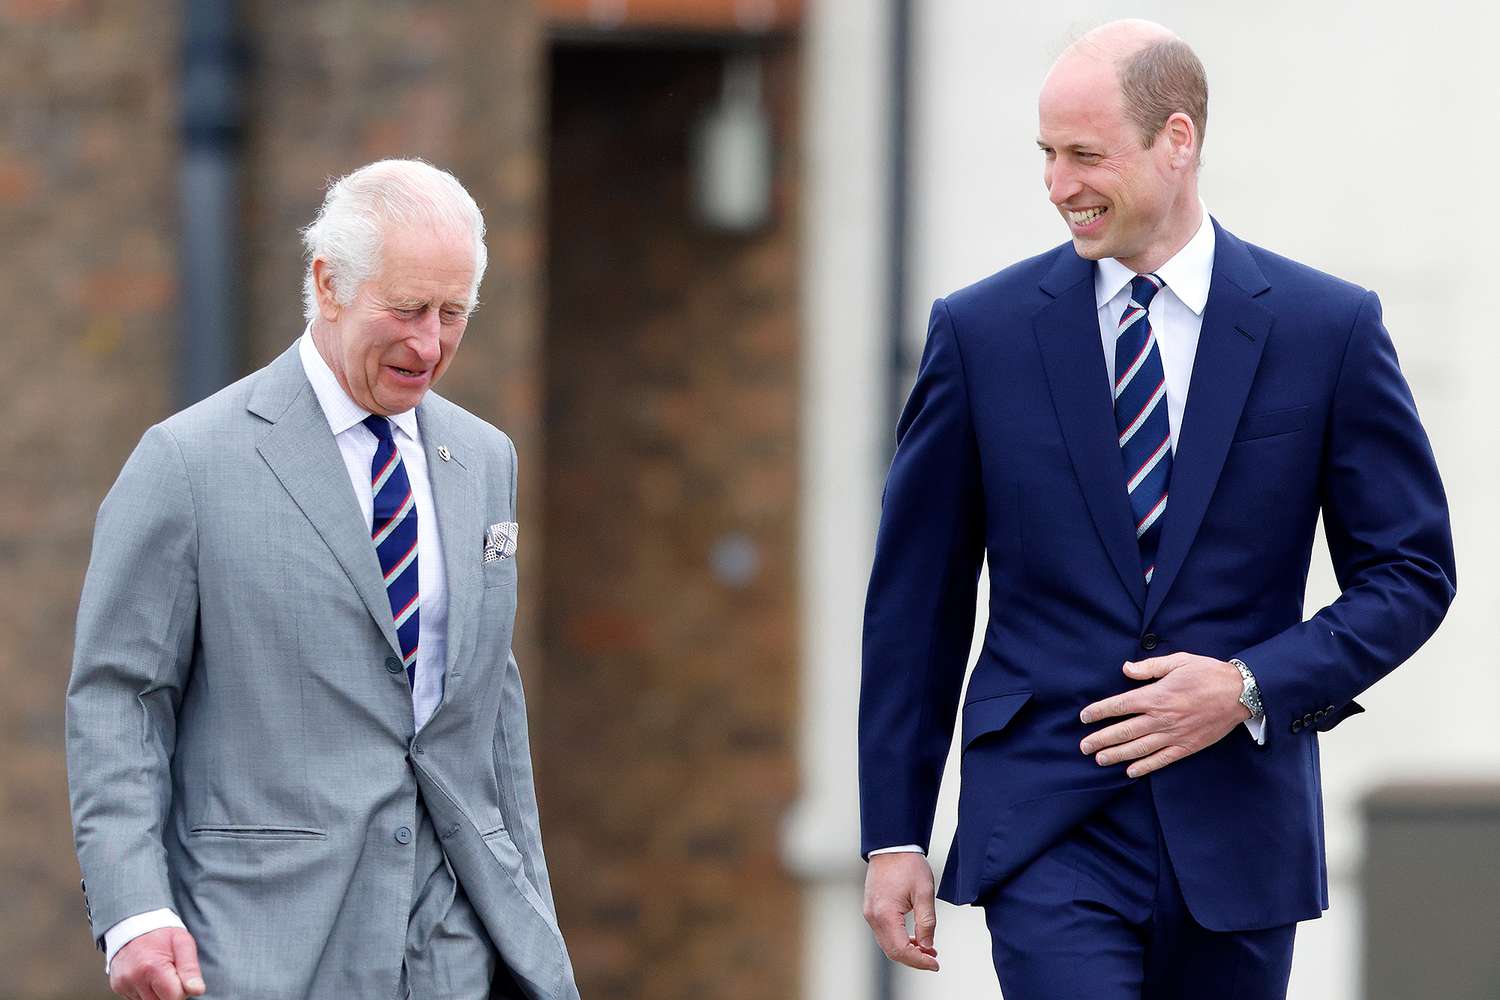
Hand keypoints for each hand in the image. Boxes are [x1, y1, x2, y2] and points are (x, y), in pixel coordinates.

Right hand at [109, 927, 205, 999]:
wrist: (133, 923)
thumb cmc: (162, 934)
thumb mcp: (183, 942)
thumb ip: (190, 968)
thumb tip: (197, 991)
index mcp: (152, 967)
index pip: (175, 997)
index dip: (183, 989)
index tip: (181, 974)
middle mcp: (134, 979)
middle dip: (170, 992)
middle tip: (171, 972)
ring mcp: (123, 984)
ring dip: (157, 993)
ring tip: (159, 972)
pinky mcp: (117, 987)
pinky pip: (137, 998)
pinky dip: (146, 991)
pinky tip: (148, 976)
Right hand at [862, 852, 939, 971]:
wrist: (891, 846)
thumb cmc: (908, 865)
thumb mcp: (924, 893)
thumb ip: (927, 922)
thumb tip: (928, 946)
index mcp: (885, 914)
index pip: (901, 950)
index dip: (919, 961)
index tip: (935, 964)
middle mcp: (873, 917)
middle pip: (892, 951)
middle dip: (914, 959)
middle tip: (934, 960)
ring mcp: (870, 914)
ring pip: (887, 945)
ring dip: (907, 951)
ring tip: (928, 951)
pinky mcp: (872, 910)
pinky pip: (885, 934)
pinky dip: (899, 941)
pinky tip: (915, 939)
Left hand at [1078, 653, 1249, 777]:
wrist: (1240, 693)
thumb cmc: (1207, 674)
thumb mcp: (1177, 661)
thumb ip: (1149, 668)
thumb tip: (1126, 669)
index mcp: (1156, 696)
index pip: (1119, 705)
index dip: (1098, 712)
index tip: (1084, 717)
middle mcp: (1161, 718)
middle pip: (1123, 731)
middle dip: (1100, 739)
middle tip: (1083, 747)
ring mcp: (1174, 734)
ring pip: (1138, 748)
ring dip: (1116, 755)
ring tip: (1099, 760)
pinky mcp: (1187, 746)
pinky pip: (1162, 759)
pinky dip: (1145, 766)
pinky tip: (1130, 771)